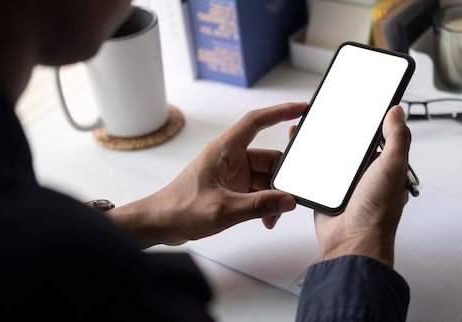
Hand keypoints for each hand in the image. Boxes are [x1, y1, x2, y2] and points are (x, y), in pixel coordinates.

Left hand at [109, 102, 307, 247]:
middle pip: (269, 158)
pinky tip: (266, 218)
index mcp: (224, 150)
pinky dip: (265, 204)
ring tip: (272, 216)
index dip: (280, 112)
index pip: (257, 122)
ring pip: (266, 178)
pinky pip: (259, 191)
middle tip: (288, 197)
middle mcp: (231, 158)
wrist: (160, 224)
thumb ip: (258, 206)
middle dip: (281, 180)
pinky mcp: (234, 188)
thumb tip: (287, 200)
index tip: (301, 109)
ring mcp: (233, 173)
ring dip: (273, 196)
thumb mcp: (223, 209)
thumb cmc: (180, 209)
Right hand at [312, 106, 410, 266]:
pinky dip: (306, 161)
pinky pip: (314, 172)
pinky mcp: (325, 192)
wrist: (352, 241)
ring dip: (320, 143)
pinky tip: (299, 150)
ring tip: (309, 124)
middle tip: (328, 111)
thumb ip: (398, 138)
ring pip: (330, 156)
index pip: (377, 136)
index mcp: (384, 166)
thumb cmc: (377, 213)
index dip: (367, 121)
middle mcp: (365, 174)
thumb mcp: (393, 167)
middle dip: (338, 130)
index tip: (356, 105)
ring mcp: (344, 184)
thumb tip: (397, 112)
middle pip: (350, 144)